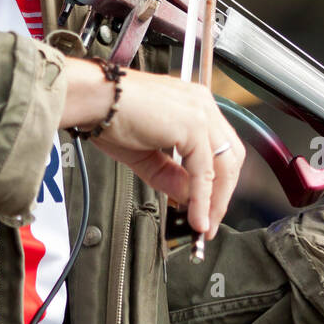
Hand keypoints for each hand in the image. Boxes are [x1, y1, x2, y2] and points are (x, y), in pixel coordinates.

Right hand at [61, 58, 244, 239]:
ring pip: (224, 166)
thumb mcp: (145, 154)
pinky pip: (204, 171)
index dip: (218, 181)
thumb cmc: (109, 114)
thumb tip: (189, 198)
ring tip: (203, 224)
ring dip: (216, 201)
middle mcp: (202, 104)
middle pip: (231, 156)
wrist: (92, 98)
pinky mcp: (193, 124)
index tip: (208, 207)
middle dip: (222, 194)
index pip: (220, 147)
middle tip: (209, 221)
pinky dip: (202, 198)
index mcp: (193, 104)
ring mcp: (200, 112)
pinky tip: (195, 216)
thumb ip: (171, 175)